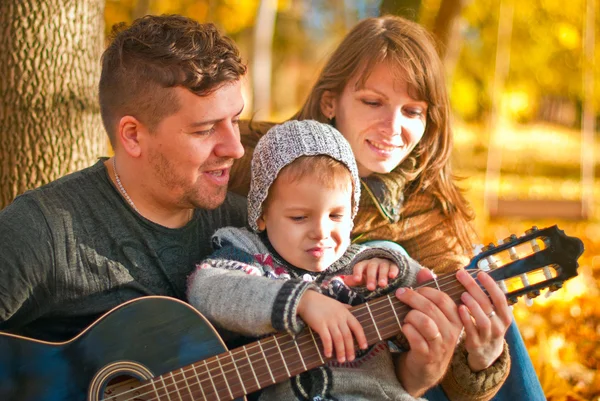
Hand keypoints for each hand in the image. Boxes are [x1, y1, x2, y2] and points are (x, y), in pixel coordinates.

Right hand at [296, 290, 367, 362]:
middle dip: (350, 349)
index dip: (361, 338)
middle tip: (351, 359)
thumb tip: (352, 309)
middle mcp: (339, 317)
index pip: (357, 326)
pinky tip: (328, 354)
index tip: (364, 347)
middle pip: (348, 336)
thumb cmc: (321, 302)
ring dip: (341, 351)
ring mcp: (330, 321)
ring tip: (341, 360)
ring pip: (339, 339)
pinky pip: (326, 339)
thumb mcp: (336, 303)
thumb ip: (345, 307)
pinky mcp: (320, 324)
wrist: (306, 299)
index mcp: (345, 312)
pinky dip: (328, 348)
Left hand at [344, 258, 398, 289]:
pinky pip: (394, 267)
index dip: (357, 273)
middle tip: (371, 288)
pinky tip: (392, 276)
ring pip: (382, 267)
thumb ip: (354, 280)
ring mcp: (384, 263)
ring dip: (382, 276)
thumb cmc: (371, 277)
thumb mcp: (362, 279)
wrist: (386, 270)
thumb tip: (345, 280)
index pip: (359, 266)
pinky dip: (393, 271)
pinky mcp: (394, 265)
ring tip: (382, 285)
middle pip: (371, 267)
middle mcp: (373, 262)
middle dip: (371, 278)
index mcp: (364, 265)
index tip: (357, 280)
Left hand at [393, 269, 462, 395]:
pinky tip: (404, 328)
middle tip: (400, 294)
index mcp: (456, 319)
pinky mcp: (427, 356)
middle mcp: (452, 332)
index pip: (442, 298)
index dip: (424, 290)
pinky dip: (406, 329)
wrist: (426, 367)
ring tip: (405, 317)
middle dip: (412, 297)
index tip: (410, 288)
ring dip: (409, 315)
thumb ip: (429, 292)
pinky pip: (415, 337)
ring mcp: (440, 345)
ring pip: (424, 322)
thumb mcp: (433, 314)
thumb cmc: (428, 335)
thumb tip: (425, 270)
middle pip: (431, 308)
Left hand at [456, 269, 511, 371]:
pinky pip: (472, 331)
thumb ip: (484, 297)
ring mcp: (488, 336)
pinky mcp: (476, 344)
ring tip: (463, 294)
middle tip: (461, 275)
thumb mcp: (492, 313)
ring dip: (473, 306)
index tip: (479, 273)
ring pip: (483, 320)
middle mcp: (499, 325)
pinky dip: (466, 319)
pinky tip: (459, 309)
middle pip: (488, 305)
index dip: (491, 285)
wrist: (487, 352)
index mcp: (504, 315)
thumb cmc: (486, 324)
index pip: (500, 297)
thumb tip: (472, 273)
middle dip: (474, 288)